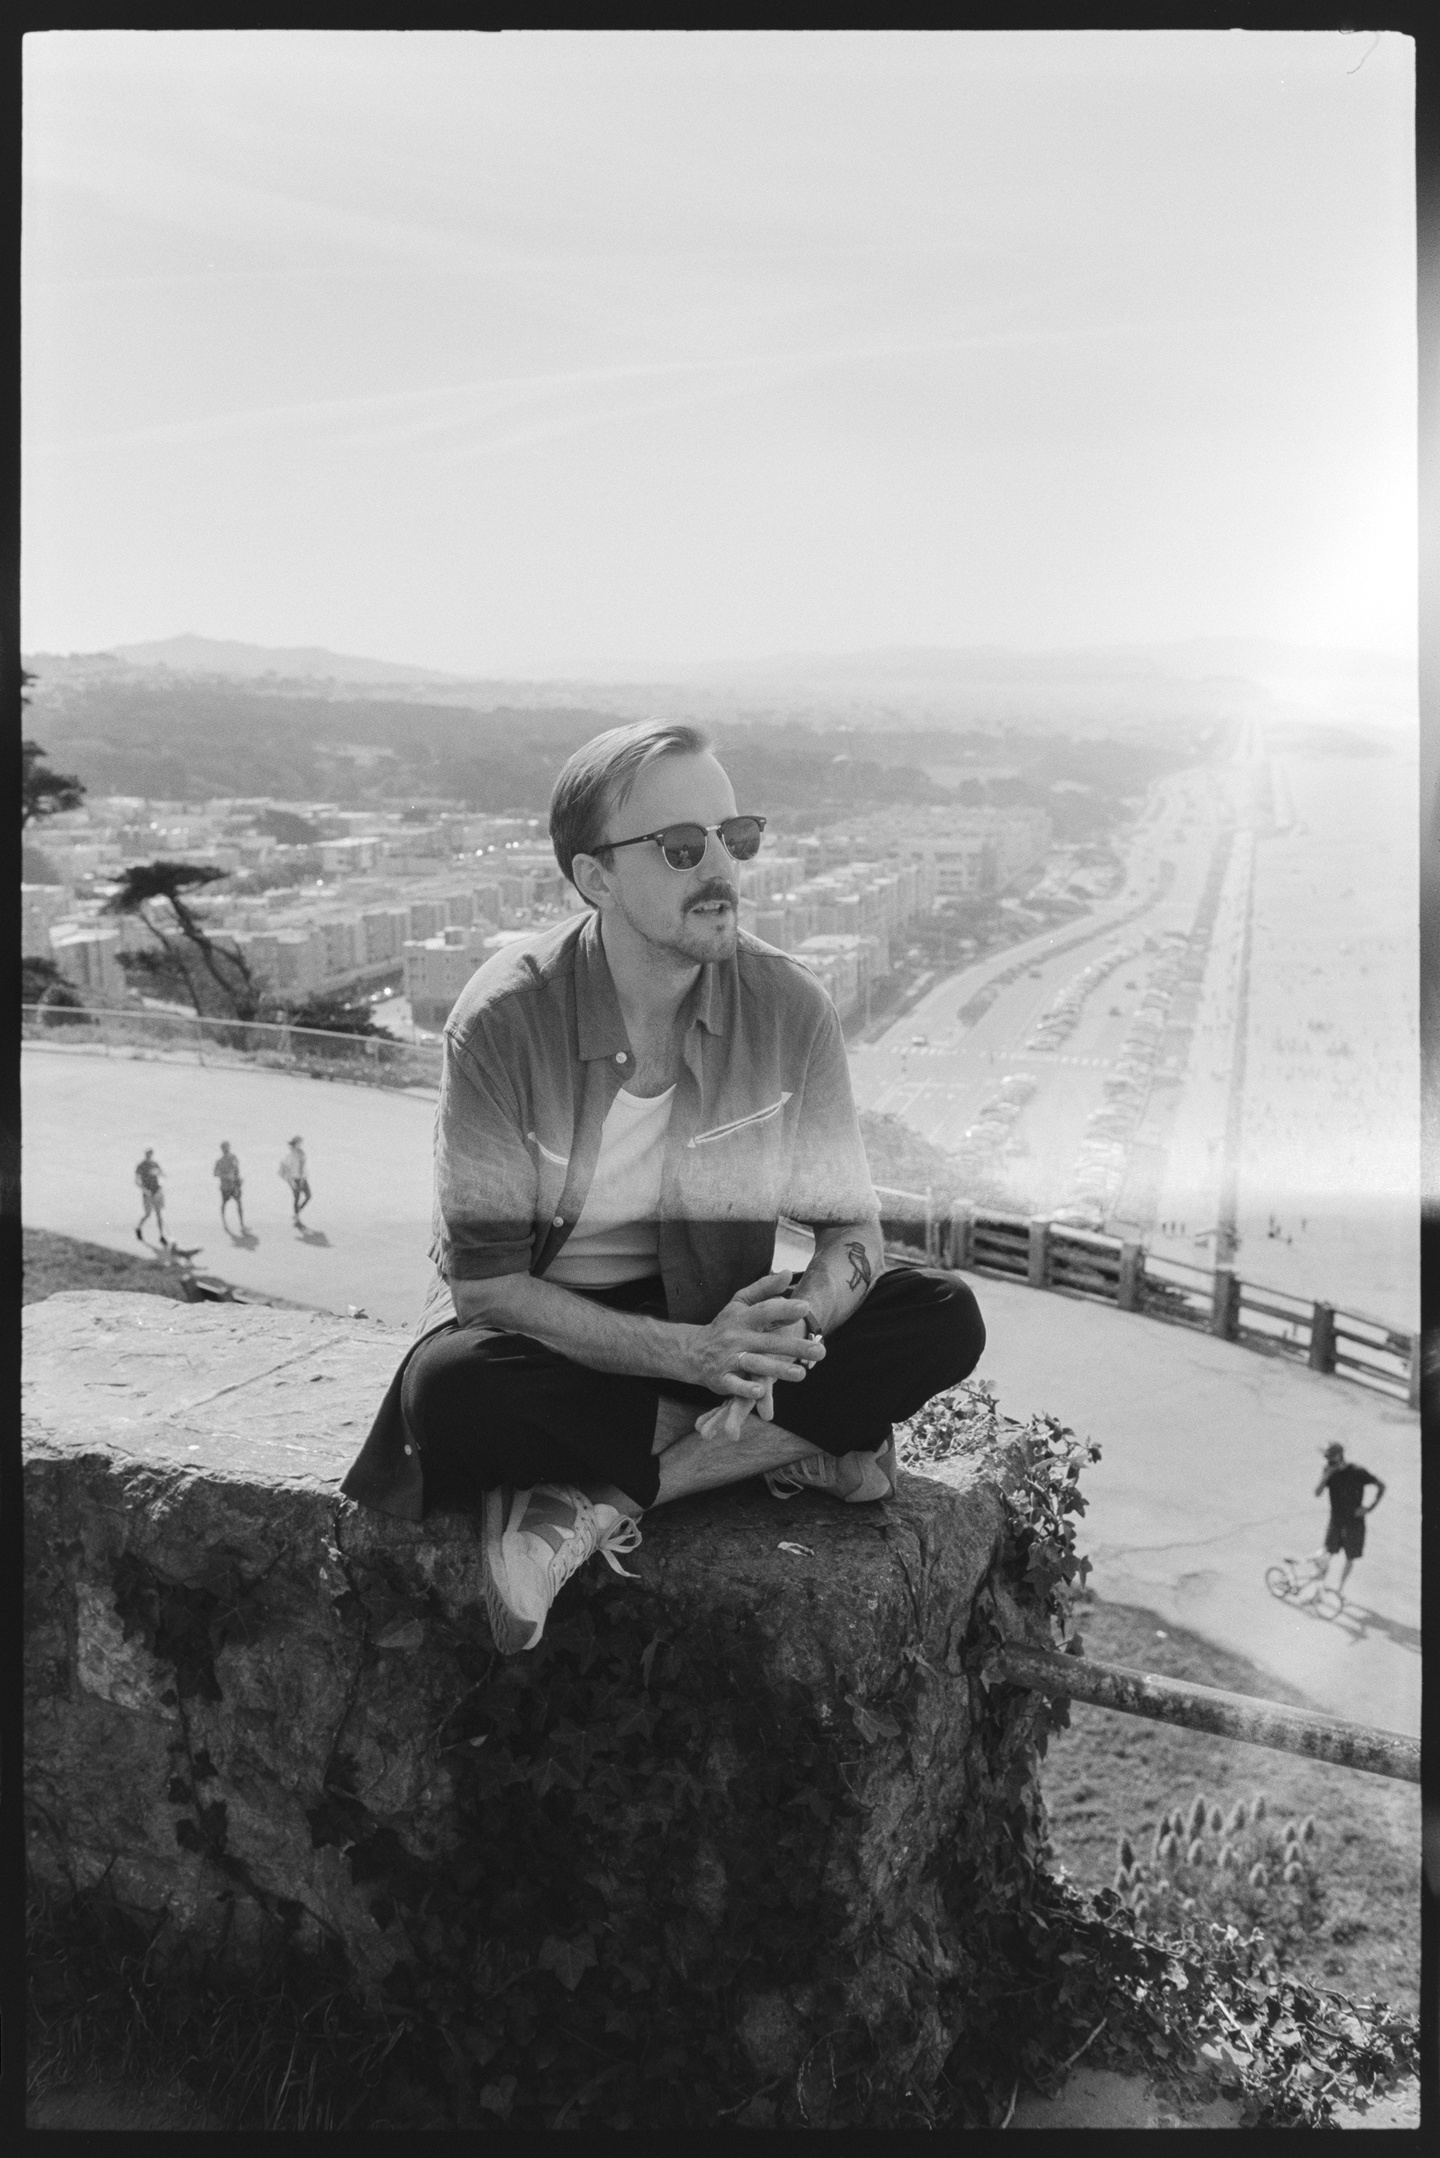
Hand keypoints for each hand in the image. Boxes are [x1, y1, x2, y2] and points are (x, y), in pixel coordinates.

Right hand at [685, 1270, 824, 1402]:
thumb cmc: (725, 1325)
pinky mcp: (722, 1379)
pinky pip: (735, 1384)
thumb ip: (764, 1289)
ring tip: (801, 1374)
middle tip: (820, 1350)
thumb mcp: (740, 1303)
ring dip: (777, 1369)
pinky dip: (746, 1388)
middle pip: (768, 1342)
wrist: (693, 1351)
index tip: (805, 1308)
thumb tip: (788, 1273)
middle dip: (794, 1346)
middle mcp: (736, 1338)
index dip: (784, 1308)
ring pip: (755, 1364)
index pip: (764, 1310)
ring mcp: (729, 1359)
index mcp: (743, 1318)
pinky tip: (762, 1392)